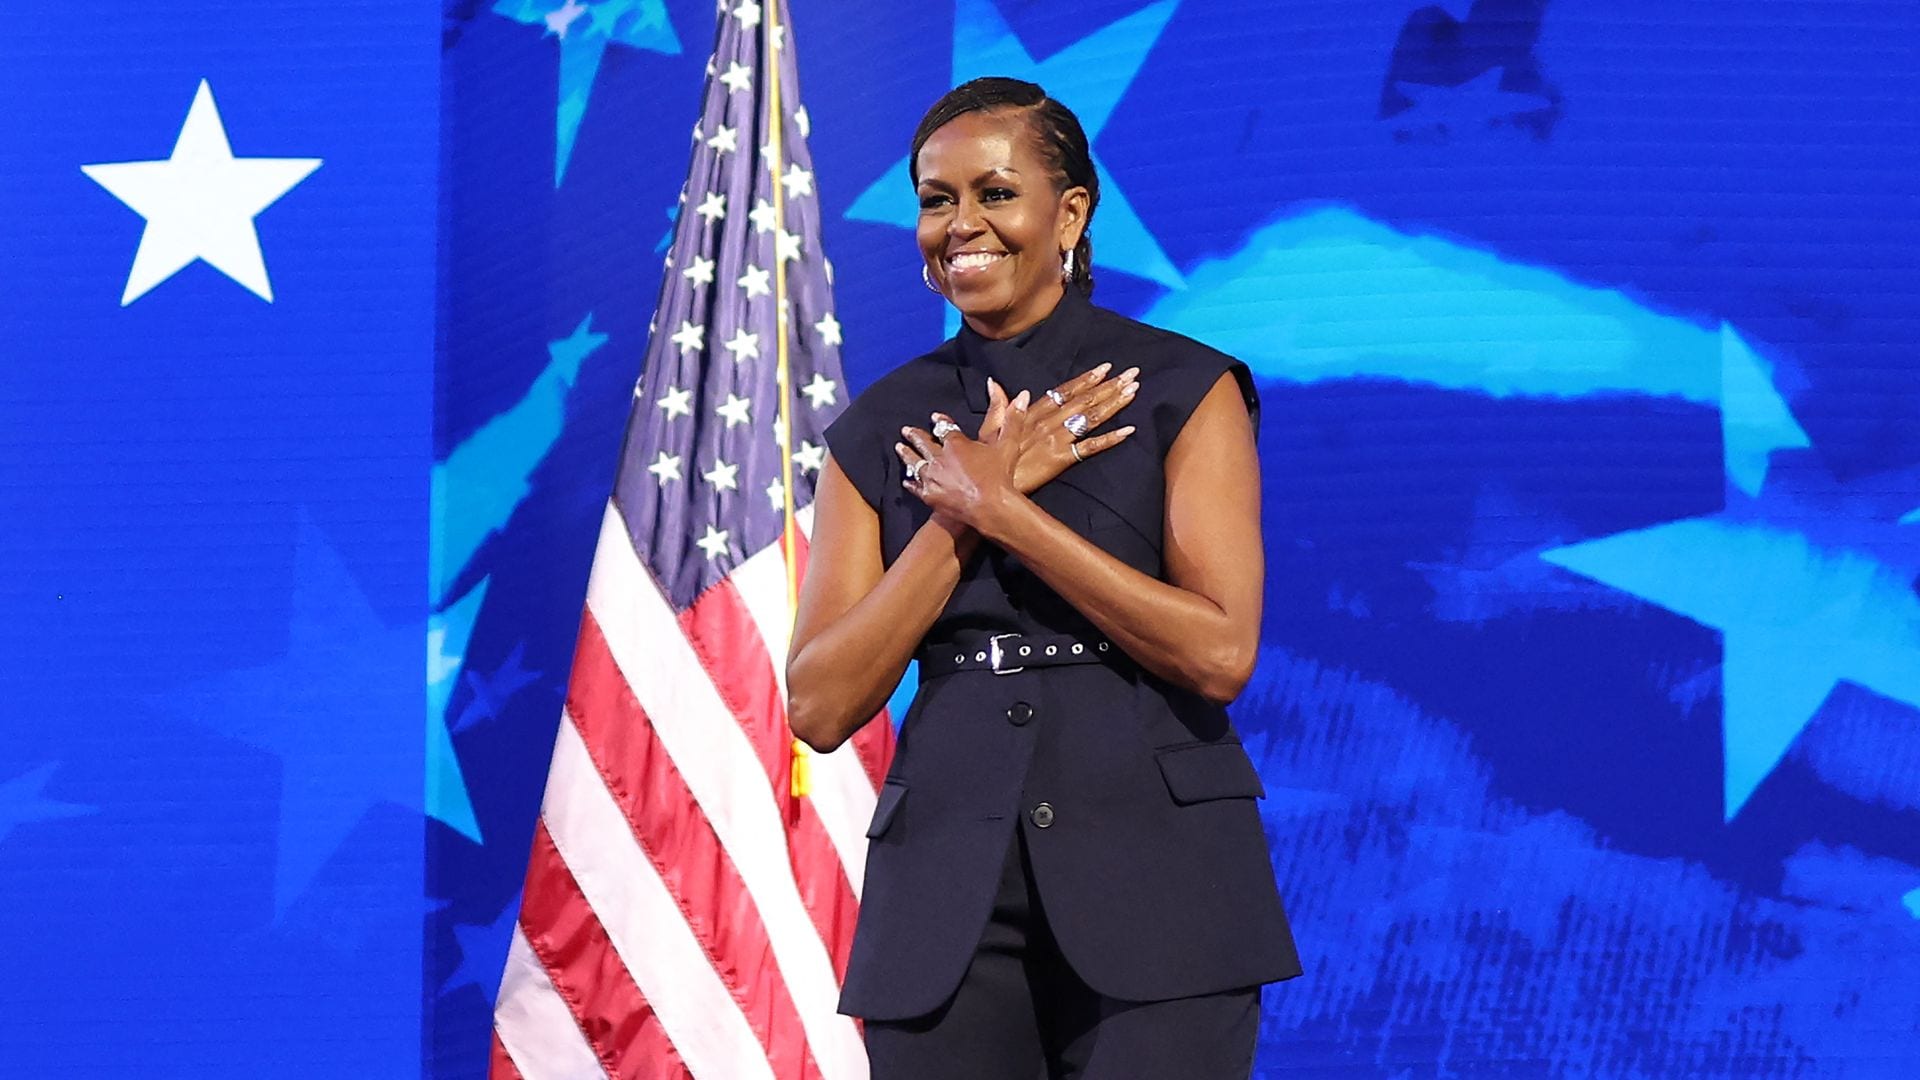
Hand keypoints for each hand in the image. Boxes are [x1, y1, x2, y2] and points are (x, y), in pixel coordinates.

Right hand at [980, 363, 1140, 494]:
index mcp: (1033, 413)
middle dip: (1110, 385)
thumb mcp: (988, 430)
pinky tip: (1129, 431)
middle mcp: (1049, 422)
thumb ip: (997, 406)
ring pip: (1091, 418)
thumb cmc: (988, 461)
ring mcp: (1057, 440)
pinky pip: (1090, 447)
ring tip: (1134, 390)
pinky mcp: (1062, 460)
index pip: (1065, 391)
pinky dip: (1111, 438)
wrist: (989, 488)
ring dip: (1114, 403)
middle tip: (1133, 373)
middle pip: (1085, 400)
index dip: (1087, 379)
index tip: (1106, 367)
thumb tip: (993, 384)